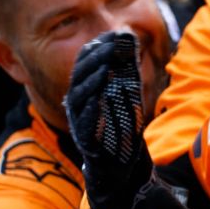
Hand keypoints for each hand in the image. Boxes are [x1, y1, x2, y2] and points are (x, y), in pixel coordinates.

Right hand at [65, 31, 152, 208]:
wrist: (121, 173)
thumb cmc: (123, 132)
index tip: (113, 35)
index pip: (86, 65)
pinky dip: (91, 109)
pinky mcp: (86, 143)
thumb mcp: (127, 98)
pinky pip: (84, 124)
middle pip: (80, 76)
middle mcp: (79, 107)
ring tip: (106, 66)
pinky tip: (100, 97)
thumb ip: (125, 73)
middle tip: (111, 45)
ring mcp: (80, 124)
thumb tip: (130, 41)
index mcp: (87, 93)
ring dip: (92, 80)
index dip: (97, 49)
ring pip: (79, 98)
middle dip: (95, 59)